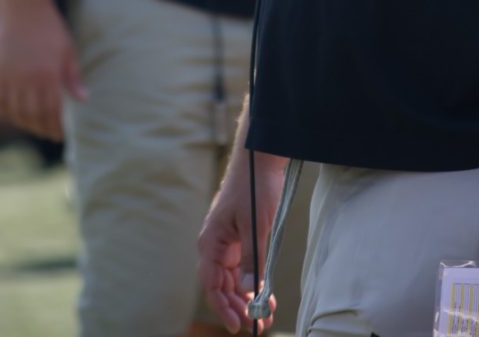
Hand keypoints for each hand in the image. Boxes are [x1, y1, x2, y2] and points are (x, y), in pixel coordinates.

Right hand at [0, 4, 86, 139]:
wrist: (25, 9)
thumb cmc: (51, 28)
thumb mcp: (68, 51)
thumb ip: (73, 78)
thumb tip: (83, 99)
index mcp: (49, 74)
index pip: (52, 111)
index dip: (56, 126)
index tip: (61, 134)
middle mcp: (29, 79)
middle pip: (34, 115)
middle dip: (43, 129)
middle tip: (50, 134)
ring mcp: (11, 76)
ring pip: (16, 112)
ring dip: (25, 124)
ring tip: (35, 127)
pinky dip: (6, 112)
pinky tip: (14, 116)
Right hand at [198, 153, 284, 332]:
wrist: (261, 158)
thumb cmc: (254, 186)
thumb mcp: (256, 225)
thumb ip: (252, 259)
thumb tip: (249, 292)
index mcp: (212, 242)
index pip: (211, 284)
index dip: (223, 307)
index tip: (238, 325)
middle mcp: (216, 245)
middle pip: (223, 286)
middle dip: (238, 307)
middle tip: (258, 324)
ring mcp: (229, 242)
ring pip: (234, 279)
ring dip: (247, 297)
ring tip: (266, 314)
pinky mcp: (241, 237)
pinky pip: (244, 267)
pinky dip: (254, 282)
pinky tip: (267, 294)